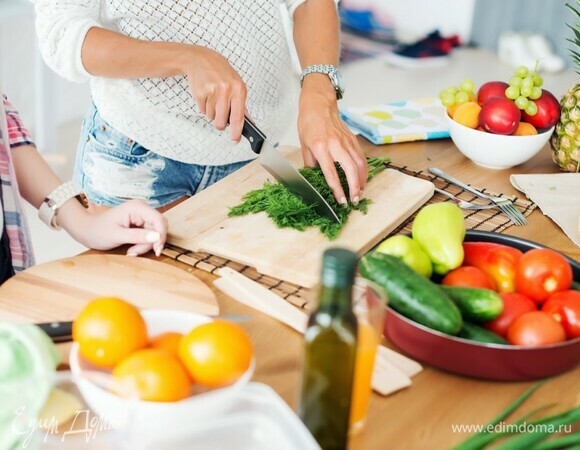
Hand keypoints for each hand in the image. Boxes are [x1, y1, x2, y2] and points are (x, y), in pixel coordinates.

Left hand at [68, 200, 167, 255]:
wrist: (87, 230)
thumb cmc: (97, 231)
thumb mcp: (117, 236)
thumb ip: (138, 236)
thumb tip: (157, 237)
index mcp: (136, 207)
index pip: (159, 220)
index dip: (161, 235)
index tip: (157, 250)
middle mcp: (142, 209)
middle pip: (158, 227)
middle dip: (150, 242)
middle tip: (135, 252)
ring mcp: (142, 215)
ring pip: (155, 233)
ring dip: (145, 245)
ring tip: (131, 251)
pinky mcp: (141, 222)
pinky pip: (150, 235)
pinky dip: (143, 244)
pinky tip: (132, 248)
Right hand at [182, 46, 246, 141]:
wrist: (201, 59)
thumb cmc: (221, 72)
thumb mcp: (236, 85)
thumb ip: (242, 105)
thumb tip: (248, 122)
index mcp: (239, 89)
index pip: (238, 117)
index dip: (237, 131)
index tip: (235, 139)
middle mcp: (226, 90)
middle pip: (222, 122)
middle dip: (220, 123)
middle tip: (220, 114)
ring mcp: (212, 91)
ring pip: (211, 117)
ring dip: (212, 112)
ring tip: (213, 98)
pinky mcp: (200, 93)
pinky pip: (202, 111)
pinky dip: (204, 107)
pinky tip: (206, 95)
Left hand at [298, 76, 366, 204]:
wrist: (319, 104)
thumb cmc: (309, 123)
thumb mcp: (304, 145)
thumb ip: (310, 163)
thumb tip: (313, 179)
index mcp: (321, 148)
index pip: (331, 173)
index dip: (337, 189)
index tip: (341, 201)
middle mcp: (336, 145)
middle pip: (350, 170)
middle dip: (354, 187)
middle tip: (354, 200)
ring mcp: (346, 141)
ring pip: (359, 164)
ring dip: (361, 180)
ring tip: (360, 193)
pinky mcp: (352, 139)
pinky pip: (361, 157)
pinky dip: (364, 170)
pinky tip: (362, 179)